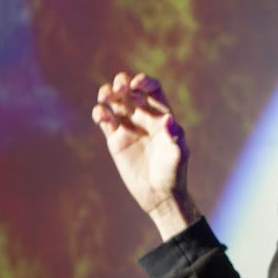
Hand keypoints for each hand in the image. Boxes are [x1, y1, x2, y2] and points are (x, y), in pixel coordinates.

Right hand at [92, 73, 191, 220]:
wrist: (159, 195)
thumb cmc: (174, 174)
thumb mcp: (178, 155)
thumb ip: (174, 136)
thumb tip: (169, 119)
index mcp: (162, 115)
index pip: (152, 89)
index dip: (144, 81)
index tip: (136, 83)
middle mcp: (144, 117)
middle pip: (130, 90)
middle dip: (123, 82)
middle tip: (119, 88)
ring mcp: (128, 127)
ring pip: (115, 102)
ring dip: (107, 93)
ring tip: (105, 96)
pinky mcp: (115, 140)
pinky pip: (105, 120)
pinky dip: (100, 113)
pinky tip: (102, 116)